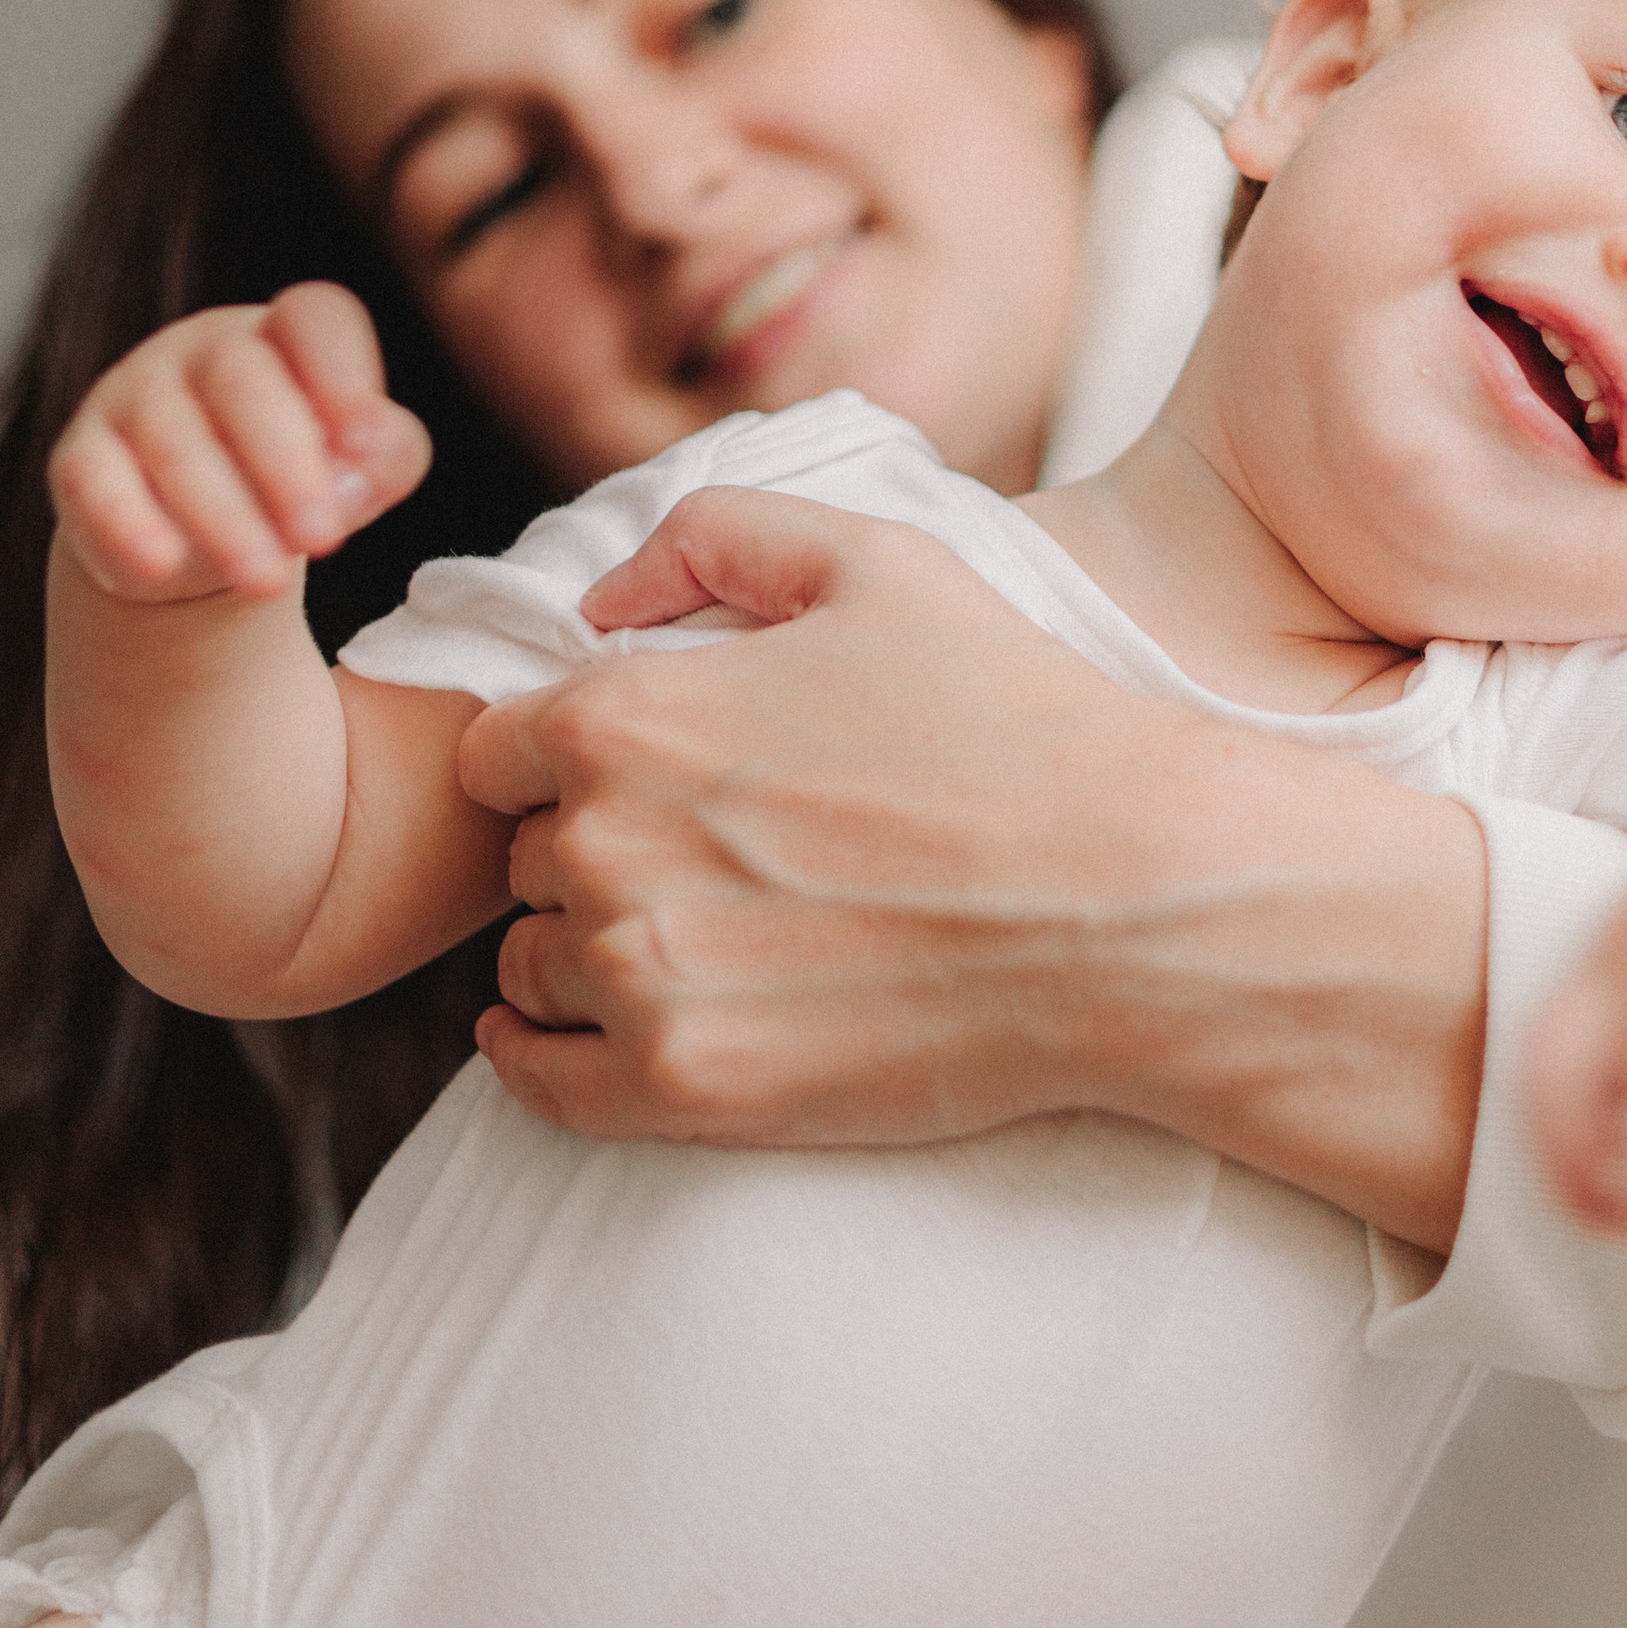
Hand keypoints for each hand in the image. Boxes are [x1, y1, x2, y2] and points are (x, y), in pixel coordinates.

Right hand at [47, 286, 431, 604]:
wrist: (195, 533)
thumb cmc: (297, 477)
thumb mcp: (361, 465)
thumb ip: (386, 456)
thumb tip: (359, 468)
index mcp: (285, 336)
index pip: (315, 318)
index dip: (342, 371)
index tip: (363, 439)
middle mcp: (205, 351)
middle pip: (241, 379)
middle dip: (286, 462)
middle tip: (321, 539)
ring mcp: (135, 395)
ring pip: (172, 437)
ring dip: (223, 512)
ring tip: (266, 580)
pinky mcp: (83, 455)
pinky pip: (95, 477)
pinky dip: (128, 521)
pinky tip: (164, 563)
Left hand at [460, 488, 1217, 1147]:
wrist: (1131, 903)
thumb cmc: (1019, 721)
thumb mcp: (879, 562)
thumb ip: (714, 537)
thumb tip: (599, 600)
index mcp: (628, 717)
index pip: (495, 749)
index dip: (558, 756)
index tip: (637, 778)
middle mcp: (607, 847)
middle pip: (525, 859)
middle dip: (590, 850)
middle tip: (701, 859)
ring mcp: (642, 978)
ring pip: (531, 967)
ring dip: (585, 950)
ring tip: (692, 941)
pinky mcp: (685, 1090)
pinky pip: (538, 1083)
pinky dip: (544, 1056)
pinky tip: (589, 1032)